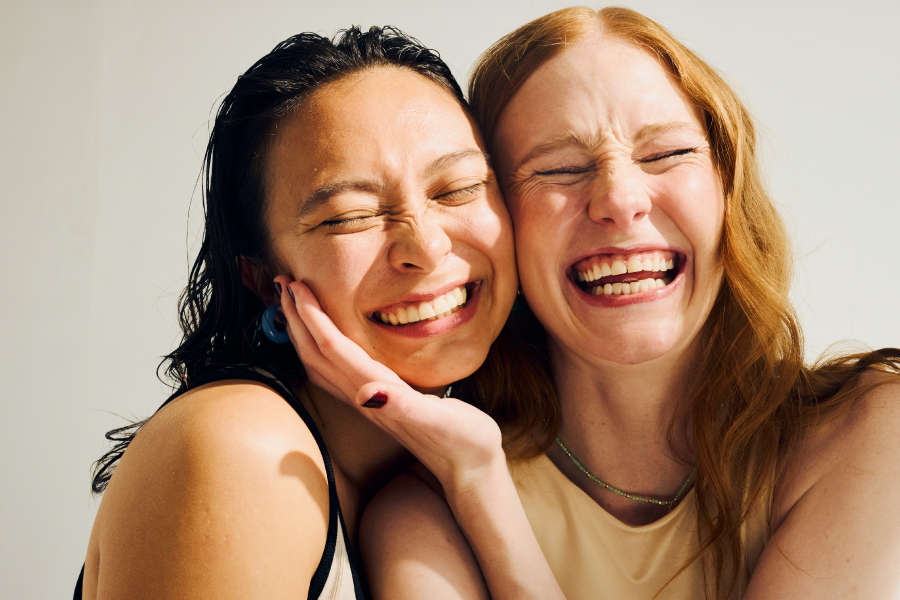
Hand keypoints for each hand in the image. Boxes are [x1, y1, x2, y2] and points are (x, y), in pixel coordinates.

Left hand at [273, 276, 504, 490]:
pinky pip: (337, 374)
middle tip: (282, 284)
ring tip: (294, 306)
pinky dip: (321, 351)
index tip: (296, 286)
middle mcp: (365, 398)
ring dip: (303, 334)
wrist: (470, 470)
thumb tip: (367, 394)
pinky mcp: (378, 405)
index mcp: (377, 392)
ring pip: (321, 365)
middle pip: (316, 355)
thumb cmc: (462, 442)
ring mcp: (368, 403)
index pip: (332, 348)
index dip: (312, 317)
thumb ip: (404, 406)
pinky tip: (327, 341)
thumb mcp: (440, 420)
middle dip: (296, 319)